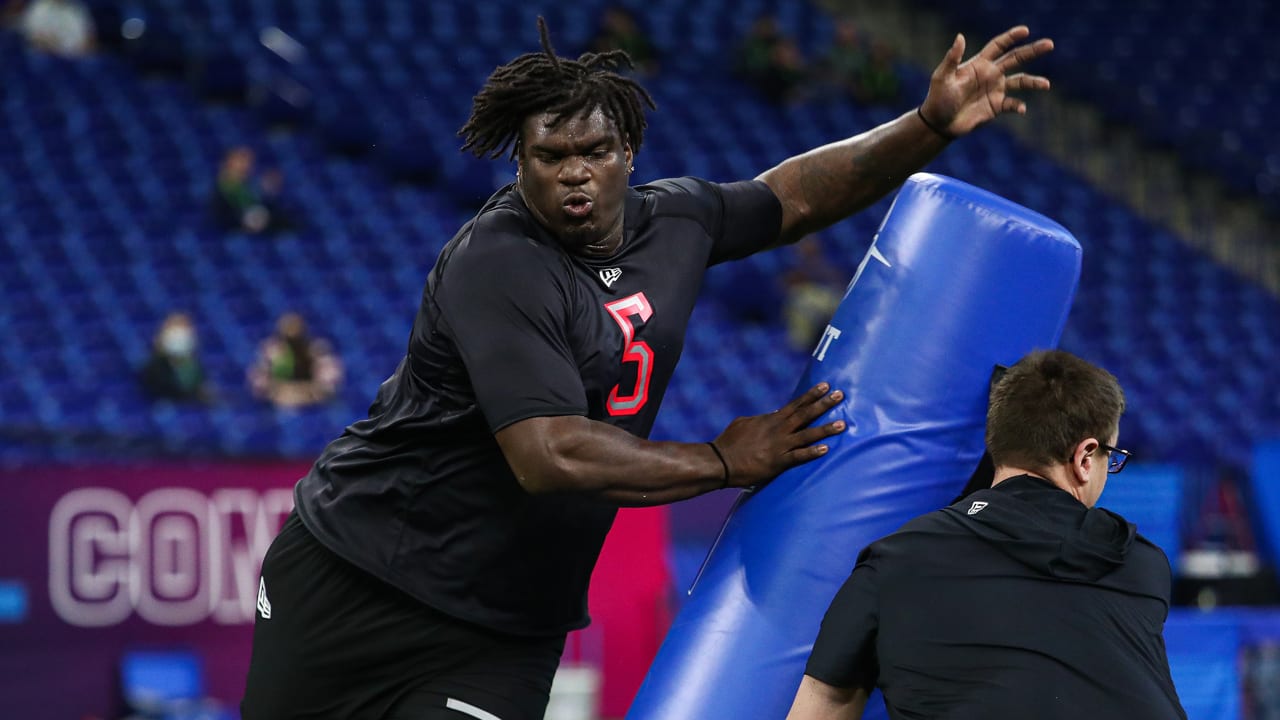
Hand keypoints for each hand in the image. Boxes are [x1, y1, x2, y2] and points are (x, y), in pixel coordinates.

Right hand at [712, 382, 845, 488]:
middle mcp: (779, 430)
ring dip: (825, 428)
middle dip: (824, 404)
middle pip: (805, 414)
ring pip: (807, 434)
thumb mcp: (744, 423)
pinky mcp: (778, 462)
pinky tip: (826, 449)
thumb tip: (773, 413)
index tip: (826, 385)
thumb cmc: (729, 442)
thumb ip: (761, 418)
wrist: (721, 462)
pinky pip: (799, 456)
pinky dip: (812, 452)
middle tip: (840, 395)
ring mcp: (780, 446)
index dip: (811, 394)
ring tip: (842, 424)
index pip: (796, 404)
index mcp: (771, 419)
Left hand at [919, 26, 1053, 137]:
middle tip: (1050, 44)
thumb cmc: (938, 98)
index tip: (1025, 31)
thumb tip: (960, 36)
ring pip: (1021, 81)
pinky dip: (1019, 106)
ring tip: (1046, 84)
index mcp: (979, 64)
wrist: (939, 123)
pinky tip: (1021, 109)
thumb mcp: (942, 77)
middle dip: (1033, 51)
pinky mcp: (997, 107)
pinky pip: (1013, 104)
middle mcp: (991, 74)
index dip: (1011, 37)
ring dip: (1034, 82)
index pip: (999, 46)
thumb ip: (952, 58)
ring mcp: (996, 90)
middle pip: (1016, 58)